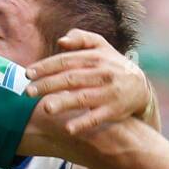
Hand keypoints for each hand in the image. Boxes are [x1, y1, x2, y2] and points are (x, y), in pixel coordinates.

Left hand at [26, 29, 151, 134]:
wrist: (139, 87)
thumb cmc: (112, 66)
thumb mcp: (101, 47)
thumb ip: (81, 40)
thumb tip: (61, 41)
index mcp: (95, 57)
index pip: (66, 60)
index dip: (46, 67)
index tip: (28, 74)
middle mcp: (102, 73)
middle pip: (70, 78)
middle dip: (48, 85)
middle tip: (28, 93)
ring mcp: (108, 92)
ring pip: (83, 97)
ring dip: (63, 103)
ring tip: (45, 109)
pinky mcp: (114, 110)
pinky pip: (97, 117)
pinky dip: (84, 123)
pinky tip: (69, 129)